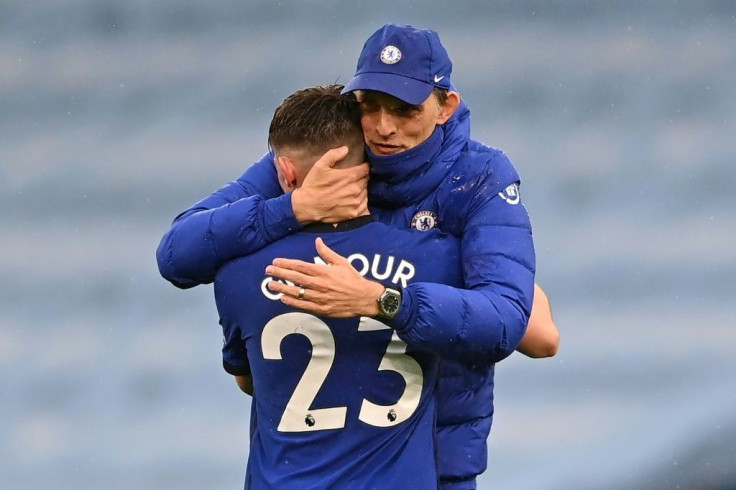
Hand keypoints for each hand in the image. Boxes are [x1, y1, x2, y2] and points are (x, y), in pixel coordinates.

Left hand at [265, 237, 383, 317]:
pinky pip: (303, 305)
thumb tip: (317, 241)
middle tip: (268, 271)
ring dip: (282, 288)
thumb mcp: (342, 262)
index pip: (300, 266)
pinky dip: (292, 302)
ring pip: (296, 292)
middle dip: (280, 274)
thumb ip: (327, 253)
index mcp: (323, 272)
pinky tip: (283, 298)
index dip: (286, 264)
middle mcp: (319, 284)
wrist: (364, 298)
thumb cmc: (353, 279)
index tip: (276, 261)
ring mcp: (319, 298)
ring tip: (271, 285)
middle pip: (295, 278)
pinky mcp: (321, 309)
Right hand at [291, 146, 368, 223]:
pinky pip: (364, 205)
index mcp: (350, 176)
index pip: (366, 169)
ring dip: (361, 190)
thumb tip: (346, 149)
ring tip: (350, 190)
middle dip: (361, 178)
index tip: (360, 167)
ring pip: (365, 192)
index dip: (364, 167)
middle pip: (366, 181)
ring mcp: (356, 203)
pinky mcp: (354, 213)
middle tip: (352, 179)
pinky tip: (352, 201)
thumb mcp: (319, 166)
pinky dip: (360, 202)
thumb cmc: (313, 186)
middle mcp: (356, 189)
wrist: (307, 207)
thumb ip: (333, 155)